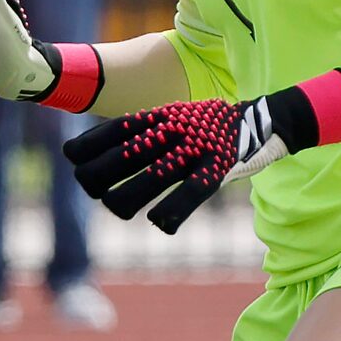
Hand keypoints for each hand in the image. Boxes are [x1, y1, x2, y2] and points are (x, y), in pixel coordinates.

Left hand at [61, 98, 288, 234]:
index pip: (107, 134)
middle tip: (101, 192)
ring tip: (121, 208)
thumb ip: (142, 132)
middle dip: (94, 182)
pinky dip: (165, 216)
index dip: (84, 151)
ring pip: (141, 185)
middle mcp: (168, 133)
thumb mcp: (172, 118)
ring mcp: (190, 153)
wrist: (264, 119)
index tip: (75, 162)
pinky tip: (159, 222)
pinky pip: (183, 199)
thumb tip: (97, 152)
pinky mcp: (214, 172)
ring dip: (120, 203)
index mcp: (156, 119)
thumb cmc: (208, 126)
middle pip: (114, 162)